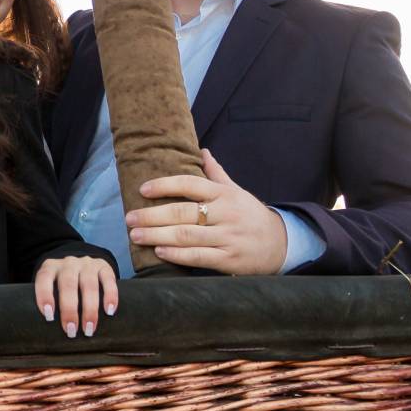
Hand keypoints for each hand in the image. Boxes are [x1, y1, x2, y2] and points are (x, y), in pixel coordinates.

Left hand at [34, 255, 118, 337]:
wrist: (84, 266)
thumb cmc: (62, 286)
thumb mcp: (52, 288)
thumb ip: (50, 302)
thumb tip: (48, 333)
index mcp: (50, 268)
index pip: (44, 278)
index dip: (44, 295)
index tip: (49, 316)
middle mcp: (68, 264)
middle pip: (68, 284)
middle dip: (69, 310)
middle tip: (71, 330)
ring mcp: (87, 264)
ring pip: (89, 284)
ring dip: (90, 309)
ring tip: (89, 328)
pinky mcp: (104, 267)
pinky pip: (108, 280)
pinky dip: (110, 296)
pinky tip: (109, 311)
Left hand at [127, 149, 288, 274]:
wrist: (281, 244)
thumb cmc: (251, 216)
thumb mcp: (237, 192)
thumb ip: (217, 174)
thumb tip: (202, 151)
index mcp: (224, 194)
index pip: (191, 184)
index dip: (165, 185)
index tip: (143, 189)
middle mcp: (226, 214)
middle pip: (183, 212)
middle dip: (151, 215)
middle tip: (129, 218)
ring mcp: (228, 237)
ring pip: (187, 235)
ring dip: (157, 235)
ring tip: (135, 235)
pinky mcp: (230, 260)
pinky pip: (199, 256)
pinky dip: (177, 255)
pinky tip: (159, 252)